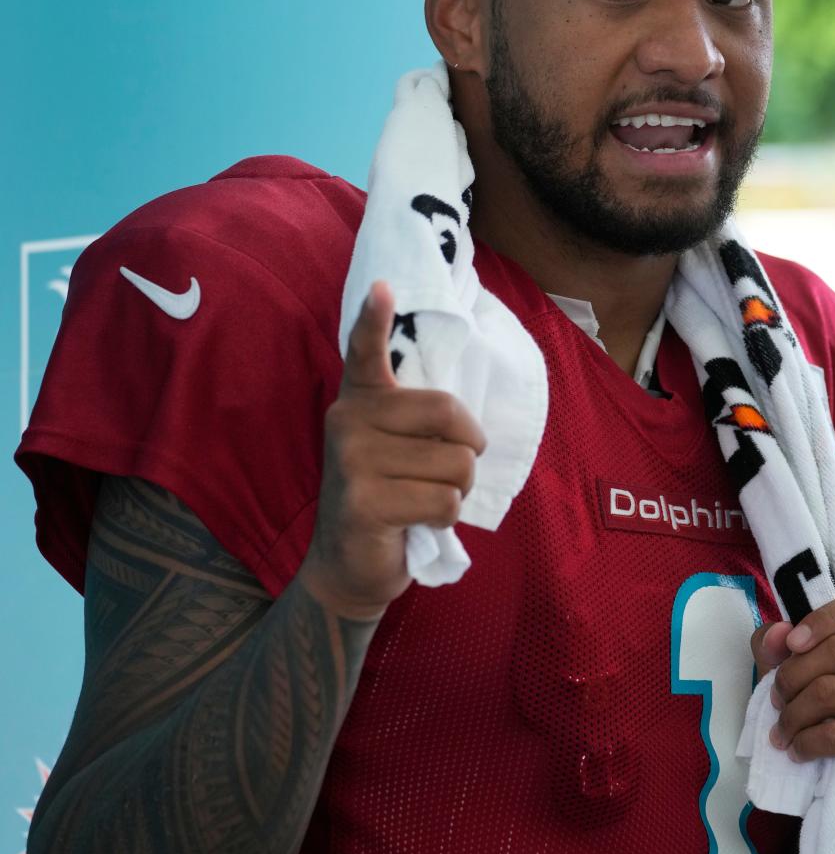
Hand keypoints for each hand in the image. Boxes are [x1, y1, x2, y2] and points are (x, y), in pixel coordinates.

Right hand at [307, 281, 486, 617]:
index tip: (382, 287)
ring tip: (424, 499)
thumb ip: (415, 418)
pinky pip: (445, 501)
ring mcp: (352, 460)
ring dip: (457, 491)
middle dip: (468, 449)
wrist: (347, 566)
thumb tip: (463, 414)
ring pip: (456, 463)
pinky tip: (416, 522)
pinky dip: (446, 519)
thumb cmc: (387, 496)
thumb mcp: (394, 447)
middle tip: (445, 471)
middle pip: (449, 413)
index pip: (365, 350)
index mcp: (359, 399)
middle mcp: (348, 420)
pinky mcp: (364, 502)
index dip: (373, 318)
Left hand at [751, 591, 834, 853]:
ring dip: (792, 715)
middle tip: (776, 701)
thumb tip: (777, 634)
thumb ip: (778, 646)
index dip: (821, 618)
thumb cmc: (827, 720)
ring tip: (782, 730)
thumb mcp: (796, 675)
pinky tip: (796, 751)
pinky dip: (804, 742)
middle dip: (791, 676)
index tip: (790, 644)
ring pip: (831, 692)